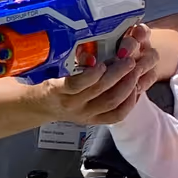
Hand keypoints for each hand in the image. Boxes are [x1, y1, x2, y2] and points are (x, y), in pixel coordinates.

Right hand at [26, 23, 158, 126]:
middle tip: (129, 60)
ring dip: (127, 86)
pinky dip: (129, 102)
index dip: (92, 73)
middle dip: (118, 74)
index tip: (102, 62)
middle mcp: (72, 104)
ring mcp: (84, 115)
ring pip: (112, 103)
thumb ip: (70, 60)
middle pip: (100, 90)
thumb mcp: (51, 67)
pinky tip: (135, 89)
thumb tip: (91, 56)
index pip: (75, 84)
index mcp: (57, 89)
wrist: (42, 104)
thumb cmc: (48, 79)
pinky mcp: (94, 121)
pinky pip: (117, 115)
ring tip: (135, 71)